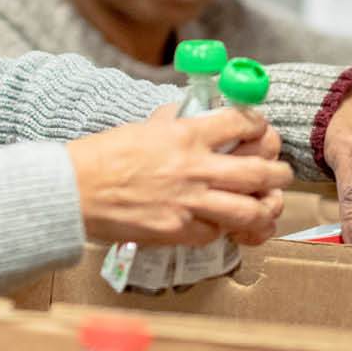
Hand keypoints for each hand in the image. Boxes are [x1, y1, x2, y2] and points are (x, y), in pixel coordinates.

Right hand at [67, 105, 290, 245]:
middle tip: (279, 173)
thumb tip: (198, 117)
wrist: (72, 191)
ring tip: (267, 206)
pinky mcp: (178, 231)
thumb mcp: (143, 128)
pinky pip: (217, 233)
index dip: (259, 126)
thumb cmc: (100, 158)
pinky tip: (223, 225)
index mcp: (185, 135)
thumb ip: (177, 124)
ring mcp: (189, 203)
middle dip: (278, 173)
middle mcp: (195, 168)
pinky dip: (224, 230)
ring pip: (251, 210)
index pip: (243, 123)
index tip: (260, 130)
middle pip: (261, 171)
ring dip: (266, 208)